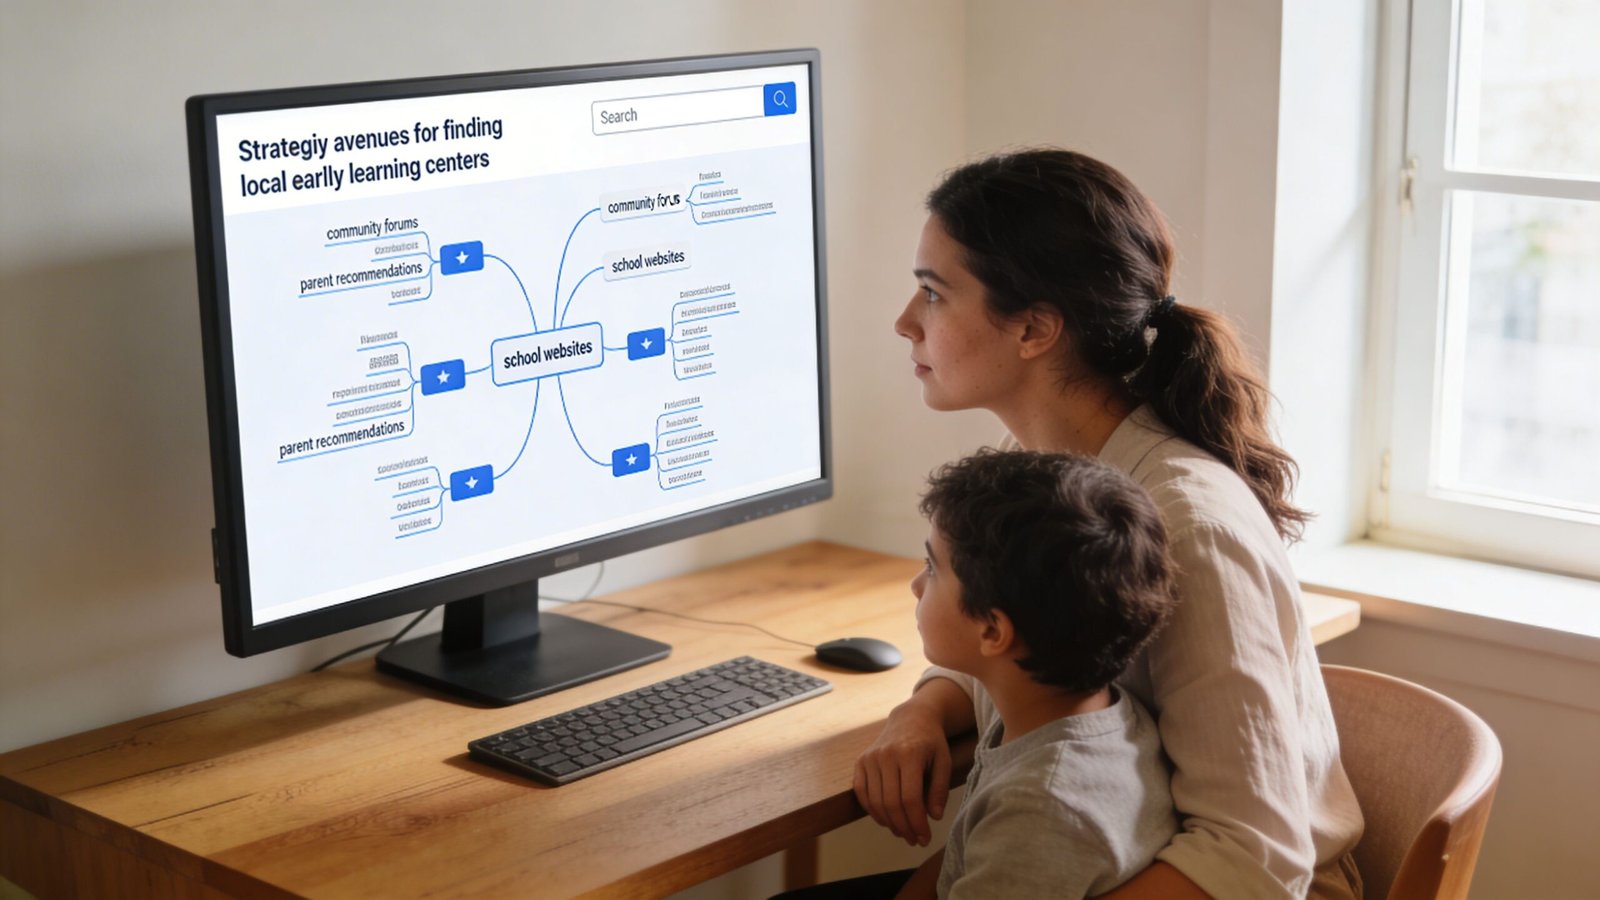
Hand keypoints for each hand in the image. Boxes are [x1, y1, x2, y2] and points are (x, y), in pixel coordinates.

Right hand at [854, 700, 952, 846]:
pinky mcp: (861, 761)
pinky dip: (871, 810)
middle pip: (892, 803)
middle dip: (904, 827)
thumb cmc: (931, 742)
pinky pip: (861, 792)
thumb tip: (934, 817)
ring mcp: (870, 757)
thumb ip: (939, 789)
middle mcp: (886, 755)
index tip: (925, 838)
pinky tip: (885, 820)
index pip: (910, 798)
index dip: (917, 822)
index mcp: (909, 754)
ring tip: (902, 832)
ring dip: (888, 823)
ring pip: (875, 801)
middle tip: (915, 840)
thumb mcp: (943, 761)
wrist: (911, 718)